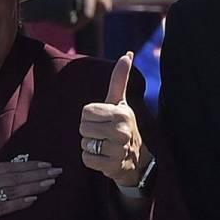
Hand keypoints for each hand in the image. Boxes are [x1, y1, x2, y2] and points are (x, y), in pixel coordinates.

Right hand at [0, 137, 61, 219]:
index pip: (9, 167)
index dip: (28, 165)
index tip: (44, 164)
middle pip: (16, 177)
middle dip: (38, 174)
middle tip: (57, 171)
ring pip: (13, 190)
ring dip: (33, 186)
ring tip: (51, 183)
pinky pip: (2, 207)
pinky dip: (19, 203)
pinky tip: (33, 200)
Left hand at [80, 52, 146, 187]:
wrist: (136, 159)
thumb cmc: (123, 125)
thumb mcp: (120, 102)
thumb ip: (120, 79)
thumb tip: (127, 54)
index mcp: (121, 112)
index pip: (86, 111)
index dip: (90, 116)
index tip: (103, 120)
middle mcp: (122, 130)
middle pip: (83, 127)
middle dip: (89, 131)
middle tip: (104, 134)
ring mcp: (118, 149)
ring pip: (84, 143)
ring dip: (90, 146)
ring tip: (105, 145)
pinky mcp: (112, 165)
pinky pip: (86, 159)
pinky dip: (91, 159)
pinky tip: (104, 158)